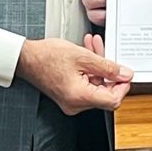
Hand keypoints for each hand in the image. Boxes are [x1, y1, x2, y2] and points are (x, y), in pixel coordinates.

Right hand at [15, 37, 132, 114]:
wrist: (26, 58)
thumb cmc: (46, 57)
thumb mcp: (83, 57)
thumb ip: (107, 67)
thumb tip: (125, 74)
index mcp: (80, 97)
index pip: (113, 100)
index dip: (123, 85)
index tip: (125, 72)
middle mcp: (76, 104)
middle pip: (105, 92)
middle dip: (108, 70)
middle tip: (107, 51)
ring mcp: (71, 101)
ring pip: (96, 85)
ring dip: (98, 65)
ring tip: (94, 46)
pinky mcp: (69, 95)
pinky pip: (86, 84)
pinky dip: (89, 70)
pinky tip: (87, 53)